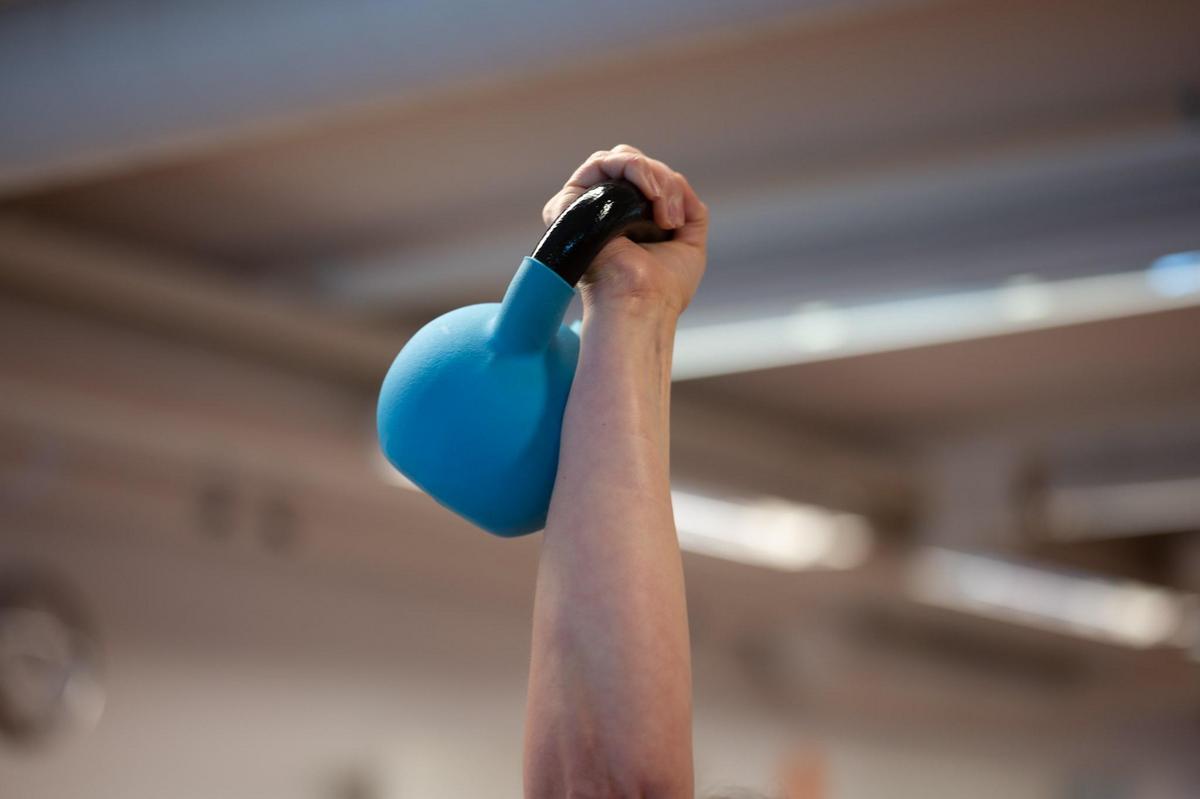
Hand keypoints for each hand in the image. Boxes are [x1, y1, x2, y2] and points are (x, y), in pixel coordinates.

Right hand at [542, 145, 707, 318]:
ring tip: (662, 209)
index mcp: (624, 221)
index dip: (665, 186)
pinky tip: (650, 196)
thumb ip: (687, 207)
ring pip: (620, 159)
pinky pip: (602, 163)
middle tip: (671, 217)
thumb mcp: (689, 242)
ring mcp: (587, 206)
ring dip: (652, 176)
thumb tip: (676, 180)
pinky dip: (633, 169)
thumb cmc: (664, 288)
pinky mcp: (572, 203)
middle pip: (631, 164)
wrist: (643, 303)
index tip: (677, 221)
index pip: (642, 178)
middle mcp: (602, 211)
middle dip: (662, 181)